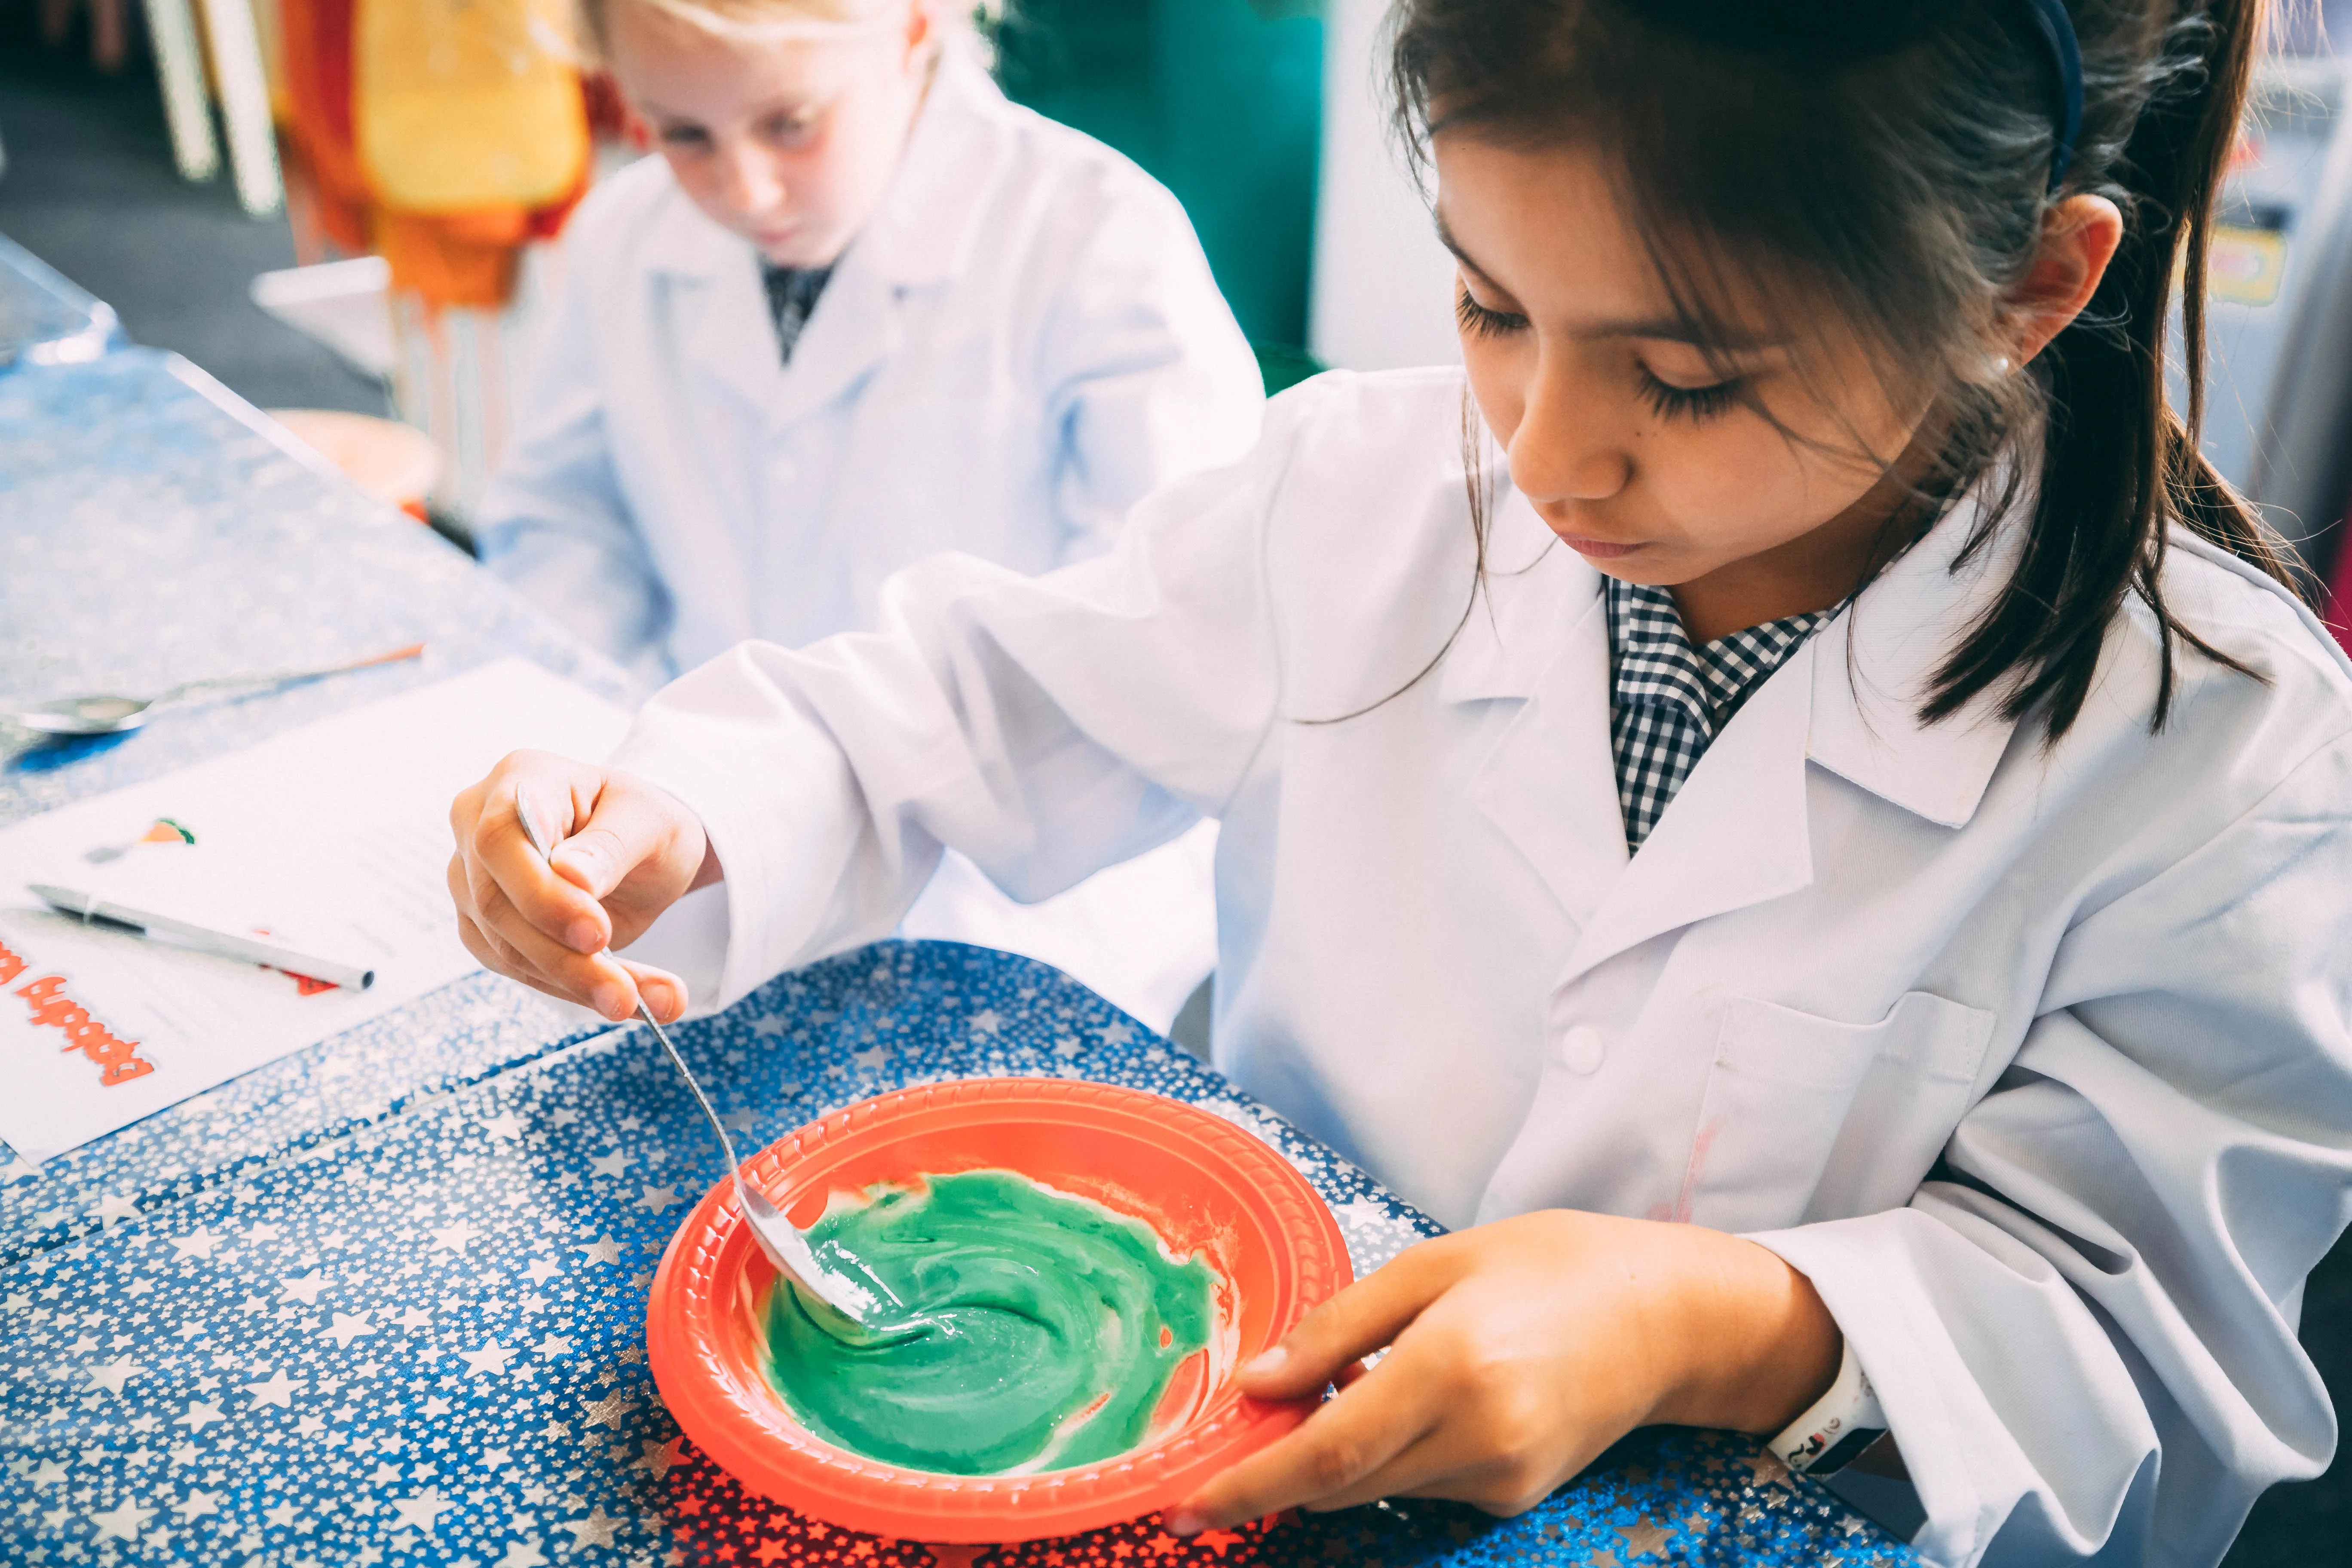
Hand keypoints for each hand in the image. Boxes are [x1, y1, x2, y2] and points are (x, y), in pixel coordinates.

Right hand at [446, 749, 718, 1022]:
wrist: (641, 846)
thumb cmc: (643, 820)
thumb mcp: (650, 820)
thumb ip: (612, 844)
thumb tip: (571, 875)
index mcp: (519, 780)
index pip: (500, 840)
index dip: (542, 896)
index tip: (597, 934)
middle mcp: (479, 827)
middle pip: (497, 905)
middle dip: (564, 958)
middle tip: (625, 993)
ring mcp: (474, 880)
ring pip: (506, 949)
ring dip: (577, 986)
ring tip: (647, 1002)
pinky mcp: (486, 927)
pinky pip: (519, 970)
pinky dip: (573, 991)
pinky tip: (624, 999)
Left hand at [1168, 1210, 1839, 1532]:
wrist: (1665, 1314)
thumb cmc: (1548, 1265)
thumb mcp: (1433, 1265)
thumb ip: (1337, 1328)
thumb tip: (1256, 1384)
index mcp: (1451, 1365)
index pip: (1323, 1450)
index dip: (1246, 1485)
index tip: (1185, 1508)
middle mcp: (1478, 1435)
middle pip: (1340, 1480)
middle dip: (1278, 1467)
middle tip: (1242, 1428)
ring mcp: (1502, 1475)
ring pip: (1377, 1486)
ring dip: (1340, 1452)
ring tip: (1353, 1382)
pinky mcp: (1516, 1495)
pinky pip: (1423, 1485)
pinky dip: (1396, 1453)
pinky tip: (1422, 1396)